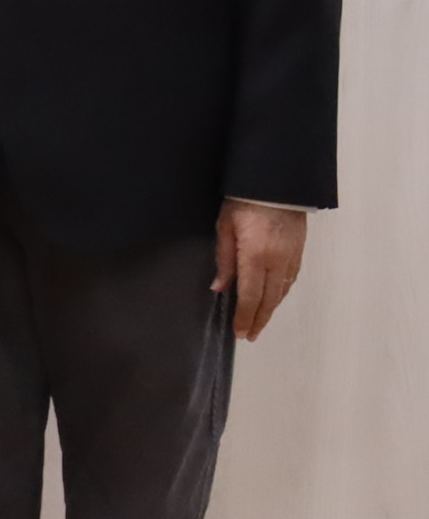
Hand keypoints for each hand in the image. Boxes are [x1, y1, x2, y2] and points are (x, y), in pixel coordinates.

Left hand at [213, 200, 308, 341]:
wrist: (276, 182)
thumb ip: (224, 259)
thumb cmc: (244, 201)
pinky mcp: (299, 251)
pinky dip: (282, 294)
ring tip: (260, 322)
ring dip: (271, 309)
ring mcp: (291, 257)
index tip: (240, 332)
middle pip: (269, 299)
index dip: (245, 317)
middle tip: (251, 336)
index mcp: (256, 256)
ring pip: (282, 292)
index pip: (250, 296)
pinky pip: (291, 279)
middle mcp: (277, 261)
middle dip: (259, 320)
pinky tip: (275, 299)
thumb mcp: (225, 227)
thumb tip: (220, 287)